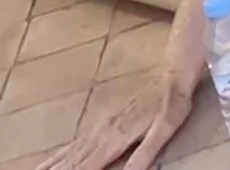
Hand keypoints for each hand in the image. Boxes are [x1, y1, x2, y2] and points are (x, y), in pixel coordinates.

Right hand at [42, 66, 195, 169]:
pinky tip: (53, 161)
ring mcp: (100, 128)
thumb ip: (146, 153)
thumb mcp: (165, 128)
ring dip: (51, 166)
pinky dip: (59, 155)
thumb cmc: (173, 101)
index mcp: (115, 138)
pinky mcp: (103, 124)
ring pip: (69, 153)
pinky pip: (75, 144)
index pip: (86, 166)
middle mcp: (102, 134)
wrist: (172, 74)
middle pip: (71, 161)